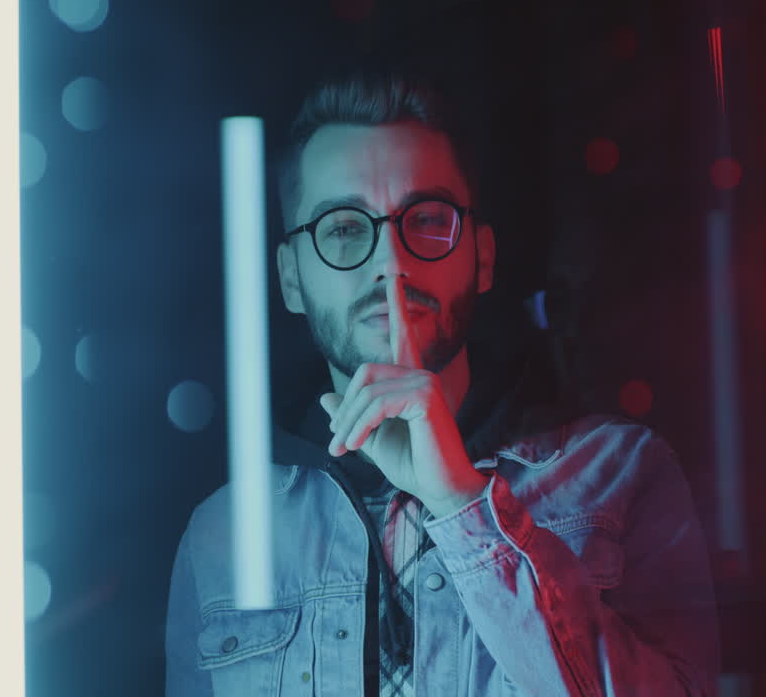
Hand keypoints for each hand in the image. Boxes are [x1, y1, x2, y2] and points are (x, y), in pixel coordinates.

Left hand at [320, 277, 488, 517]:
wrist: (440, 489)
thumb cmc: (414, 465)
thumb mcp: (372, 439)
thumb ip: (352, 417)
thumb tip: (325, 397)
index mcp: (411, 380)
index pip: (403, 335)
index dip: (398, 303)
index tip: (393, 275)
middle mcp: (421, 374)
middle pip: (364, 373)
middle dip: (345, 407)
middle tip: (337, 441)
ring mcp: (426, 381)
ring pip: (368, 392)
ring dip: (349, 424)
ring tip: (344, 449)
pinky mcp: (425, 395)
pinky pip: (377, 404)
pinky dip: (360, 426)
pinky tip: (357, 445)